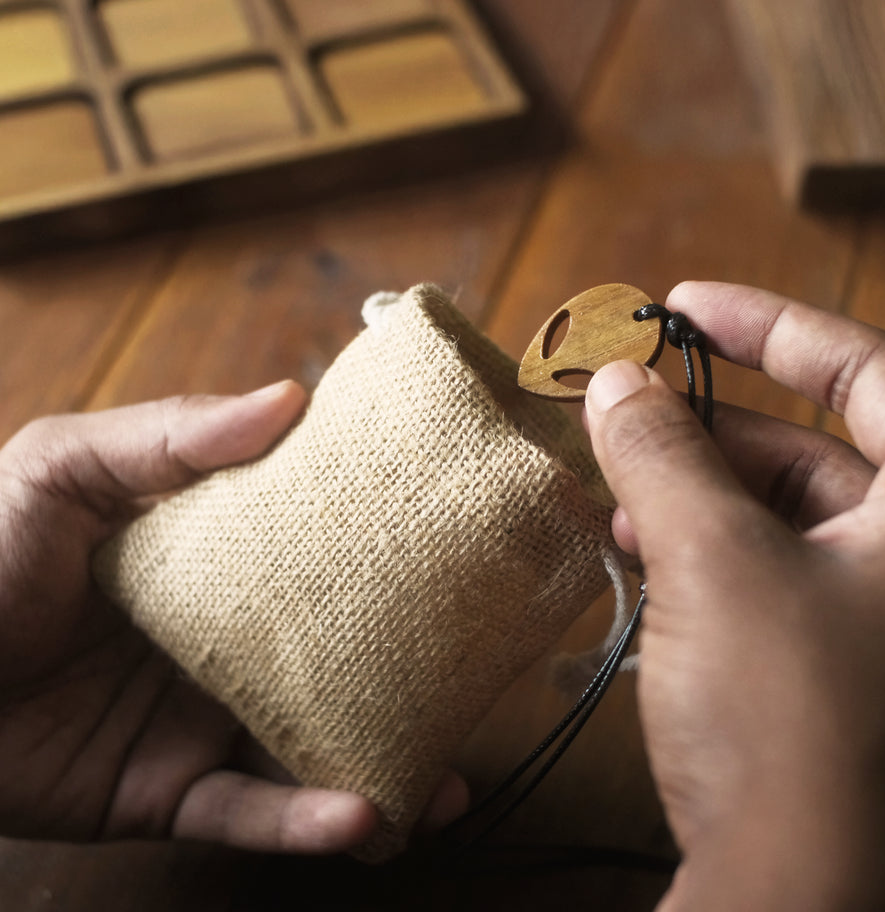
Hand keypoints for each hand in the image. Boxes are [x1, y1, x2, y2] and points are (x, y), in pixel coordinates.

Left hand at [0, 383, 463, 852]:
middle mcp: (226, 638)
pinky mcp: (166, 790)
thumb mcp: (67, 466)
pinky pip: (249, 811)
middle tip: (481, 667)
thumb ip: (172, 431)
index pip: (318, 550)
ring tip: (450, 776)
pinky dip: (305, 820)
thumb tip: (292, 399)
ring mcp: (202, 718)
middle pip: (335, 654)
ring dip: (385, 763)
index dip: (384, 546)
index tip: (454, 541)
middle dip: (409, 667)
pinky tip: (362, 816)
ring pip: (312, 745)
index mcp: (216, 560)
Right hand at [585, 282, 884, 910]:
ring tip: (618, 493)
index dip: (766, 325)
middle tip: (622, 411)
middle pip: (819, 445)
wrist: (799, 910)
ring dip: (698, 493)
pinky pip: (781, 569)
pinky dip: (710, 550)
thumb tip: (616, 379)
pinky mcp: (862, 663)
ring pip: (790, 511)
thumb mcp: (713, 560)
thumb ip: (663, 451)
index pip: (871, 369)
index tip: (682, 306)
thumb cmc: (789, 726)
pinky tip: (642, 547)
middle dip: (711, 429)